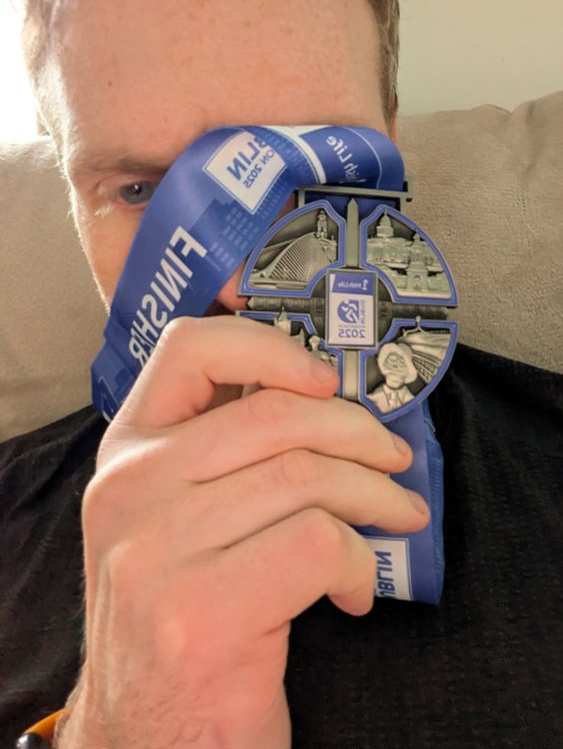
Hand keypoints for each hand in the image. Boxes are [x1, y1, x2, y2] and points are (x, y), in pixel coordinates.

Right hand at [58, 316, 427, 748]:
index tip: (325, 378)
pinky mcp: (200, 611)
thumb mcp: (180, 516)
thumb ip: (225, 453)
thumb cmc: (184, 616)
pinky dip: (358, 561)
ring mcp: (156, 549)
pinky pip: (318, 542)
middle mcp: (129, 489)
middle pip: (275, 414)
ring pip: (306, 476)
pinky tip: (352, 591)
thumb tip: (321, 395)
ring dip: (374, 496)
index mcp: (125, 452)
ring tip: (394, 520)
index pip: (190, 348)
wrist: (150, 736)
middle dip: (359, 431)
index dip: (270, 347)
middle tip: (395, 459)